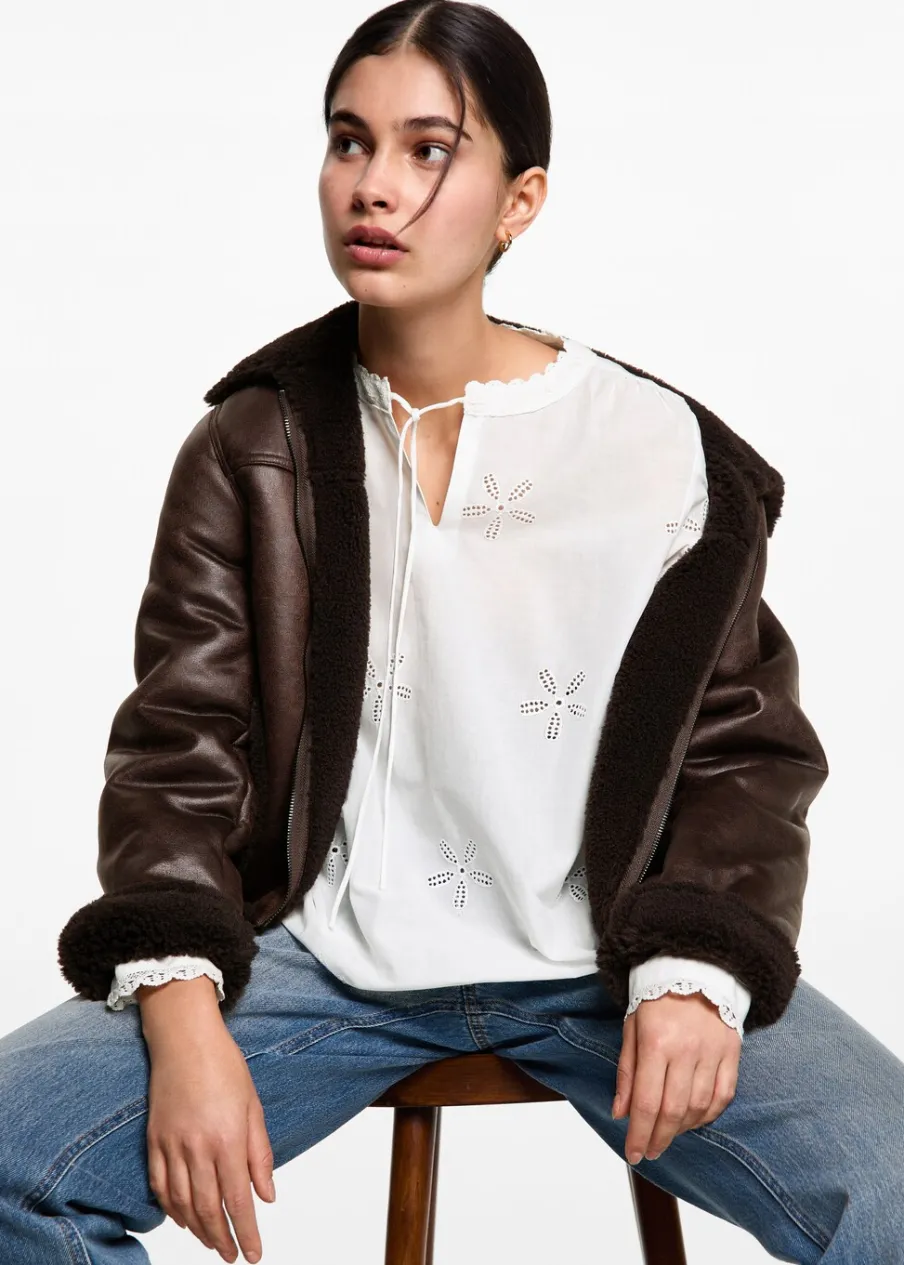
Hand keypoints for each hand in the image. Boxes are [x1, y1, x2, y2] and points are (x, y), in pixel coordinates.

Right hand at [142, 993, 274, 1263]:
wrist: (184, 1038)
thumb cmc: (223, 1065)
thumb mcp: (253, 1106)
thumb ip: (259, 1154)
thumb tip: (266, 1195)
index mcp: (227, 1138)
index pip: (238, 1199)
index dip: (246, 1232)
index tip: (253, 1254)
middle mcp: (197, 1147)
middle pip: (208, 1208)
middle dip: (221, 1239)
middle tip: (232, 1255)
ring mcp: (172, 1145)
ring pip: (182, 1203)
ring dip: (197, 1229)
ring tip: (211, 1242)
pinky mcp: (154, 1140)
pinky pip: (160, 1185)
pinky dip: (170, 1209)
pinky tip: (182, 1218)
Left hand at [611, 991, 740, 1165]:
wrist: (693, 968)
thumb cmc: (656, 998)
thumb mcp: (631, 1028)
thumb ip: (627, 1072)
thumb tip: (621, 1114)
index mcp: (656, 1042)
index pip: (647, 1102)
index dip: (640, 1134)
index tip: (633, 1153)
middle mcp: (687, 1050)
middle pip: (673, 1110)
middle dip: (659, 1137)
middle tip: (649, 1151)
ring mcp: (713, 1052)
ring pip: (699, 1107)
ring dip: (681, 1129)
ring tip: (667, 1134)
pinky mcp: (732, 1053)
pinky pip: (723, 1096)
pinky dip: (708, 1115)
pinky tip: (693, 1120)